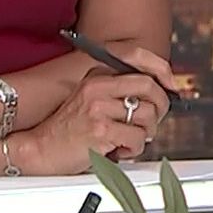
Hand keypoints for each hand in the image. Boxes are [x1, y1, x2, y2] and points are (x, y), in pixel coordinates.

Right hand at [18, 68, 168, 174]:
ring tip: (129, 140)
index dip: (163, 75)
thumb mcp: (89, 99)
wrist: (40, 149)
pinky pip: (136, 138)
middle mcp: (98, 87)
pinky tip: (119, 150)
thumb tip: (157, 94)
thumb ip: (117, 92)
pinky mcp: (101, 130)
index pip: (139, 62)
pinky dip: (134, 149)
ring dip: (144, 134)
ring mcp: (99, 108)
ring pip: (147, 116)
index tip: (171, 88)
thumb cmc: (67, 129)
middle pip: (149, 86)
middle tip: (154, 120)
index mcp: (97, 76)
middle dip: (161, 105)